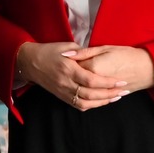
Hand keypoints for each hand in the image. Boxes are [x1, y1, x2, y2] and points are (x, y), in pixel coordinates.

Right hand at [15, 40, 132, 110]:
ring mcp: (63, 91)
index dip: (108, 82)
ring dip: (103, 101)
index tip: (120, 81)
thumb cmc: (50, 51)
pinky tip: (102, 101)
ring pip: (86, 102)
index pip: (91, 80)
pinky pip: (78, 105)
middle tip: (123, 90)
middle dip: (110, 93)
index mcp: (68, 68)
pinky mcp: (61, 96)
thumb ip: (84, 53)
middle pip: (91, 93)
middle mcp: (65, 82)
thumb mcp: (67, 47)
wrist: (30, 62)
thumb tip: (98, 57)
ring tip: (116, 97)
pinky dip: (92, 105)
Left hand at [68, 45, 153, 94]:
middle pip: (76, 82)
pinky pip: (92, 102)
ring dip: (77, 89)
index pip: (73, 67)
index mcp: (93, 67)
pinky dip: (87, 99)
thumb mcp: (105, 48)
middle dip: (73, 77)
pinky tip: (87, 92)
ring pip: (83, 95)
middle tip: (75, 70)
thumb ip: (85, 52)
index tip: (71, 60)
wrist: (148, 68)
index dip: (71, 64)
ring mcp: (101, 92)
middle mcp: (96, 82)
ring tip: (79, 82)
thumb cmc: (127, 55)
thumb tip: (67, 54)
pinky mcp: (106, 98)